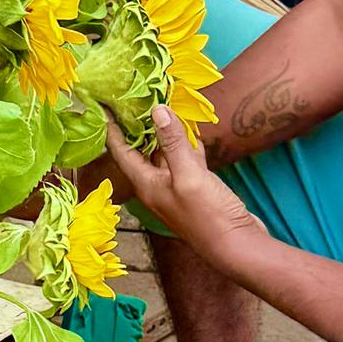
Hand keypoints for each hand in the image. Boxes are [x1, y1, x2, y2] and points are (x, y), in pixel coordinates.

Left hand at [103, 107, 268, 274]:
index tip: (104, 105)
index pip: (121, 152)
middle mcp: (158, 186)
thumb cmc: (209, 217)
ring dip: (167, 131)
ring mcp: (178, 188)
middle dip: (140, 124)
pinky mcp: (199, 188)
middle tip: (138, 95)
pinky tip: (192, 128)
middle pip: (143, 150)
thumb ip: (173, 143)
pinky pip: (187, 160)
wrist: (238, 246)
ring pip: (167, 153)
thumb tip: (157, 110)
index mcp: (147, 184)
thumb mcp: (189, 176)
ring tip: (164, 103)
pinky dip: (188, 144)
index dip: (112, 128)